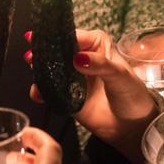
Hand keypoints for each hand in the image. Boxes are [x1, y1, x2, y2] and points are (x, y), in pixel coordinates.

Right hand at [27, 29, 156, 163]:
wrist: (132, 127)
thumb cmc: (132, 95)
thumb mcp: (120, 76)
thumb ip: (100, 65)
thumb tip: (78, 58)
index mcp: (96, 44)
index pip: (73, 36)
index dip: (56, 36)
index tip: (40, 37)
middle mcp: (82, 57)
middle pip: (57, 51)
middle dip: (43, 52)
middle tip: (31, 56)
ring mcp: (73, 77)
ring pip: (51, 70)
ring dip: (40, 71)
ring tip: (34, 73)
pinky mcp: (66, 95)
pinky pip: (50, 91)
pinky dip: (42, 91)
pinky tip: (38, 93)